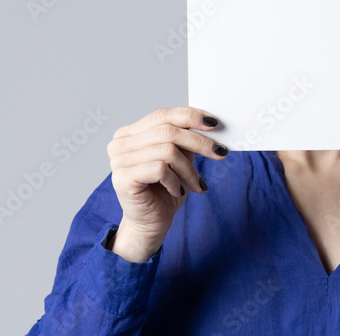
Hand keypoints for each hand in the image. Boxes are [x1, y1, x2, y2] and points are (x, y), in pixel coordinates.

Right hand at [106, 106, 227, 260]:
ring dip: (189, 169)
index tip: (215, 124)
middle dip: (200, 142)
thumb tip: (209, 123)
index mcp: (130, 133)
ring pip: (167, 151)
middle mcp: (120, 143)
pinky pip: (160, 169)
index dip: (191, 116)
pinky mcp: (123, 178)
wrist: (150, 224)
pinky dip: (176, 181)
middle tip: (220, 153)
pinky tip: (178, 191)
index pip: (163, 115)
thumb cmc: (164, 191)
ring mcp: (119, 160)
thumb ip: (186, 140)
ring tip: (196, 184)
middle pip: (168, 131)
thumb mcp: (179, 160)